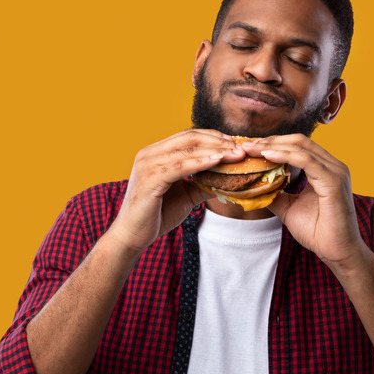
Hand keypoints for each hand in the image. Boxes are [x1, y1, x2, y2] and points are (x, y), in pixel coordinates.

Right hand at [105, 129, 245, 252]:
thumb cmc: (156, 215)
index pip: (188, 136)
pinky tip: (218, 162)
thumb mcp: (185, 196)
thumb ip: (202, 184)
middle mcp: (149, 153)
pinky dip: (201, 163)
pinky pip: (180, 166)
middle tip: (241, 148)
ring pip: (187, 149)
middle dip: (218, 141)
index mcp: (156, 153)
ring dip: (215, 150)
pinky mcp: (150, 178)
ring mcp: (148, 164)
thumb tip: (228, 180)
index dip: (214, 137)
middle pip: (189, 138)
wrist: (132, 237)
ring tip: (236, 154)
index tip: (236, 143)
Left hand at [244, 134, 366, 266]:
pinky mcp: (334, 181)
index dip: (273, 143)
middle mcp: (333, 166)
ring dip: (274, 146)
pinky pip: (306, 161)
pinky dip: (285, 155)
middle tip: (246, 145)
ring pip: (301, 147)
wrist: (337, 253)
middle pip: (299, 141)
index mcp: (325, 169)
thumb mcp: (289, 208)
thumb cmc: (318, 232)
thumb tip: (253, 186)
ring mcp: (336, 172)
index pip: (298, 146)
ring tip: (252, 149)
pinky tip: (267, 156)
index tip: (250, 148)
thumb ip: (275, 194)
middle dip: (271, 140)